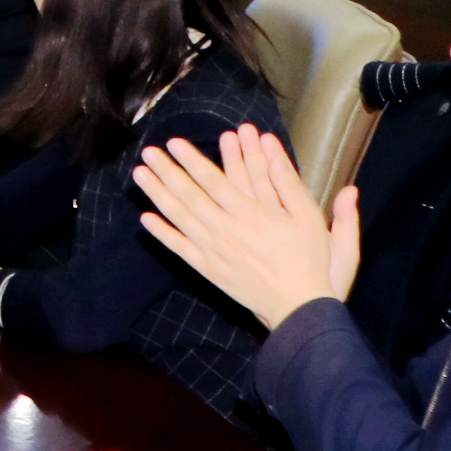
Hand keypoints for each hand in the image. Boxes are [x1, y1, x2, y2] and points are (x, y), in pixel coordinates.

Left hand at [133, 125, 355, 330]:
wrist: (300, 307)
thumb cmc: (308, 261)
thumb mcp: (310, 218)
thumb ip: (291, 184)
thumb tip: (277, 152)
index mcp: (251, 215)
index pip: (214, 181)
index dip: (193, 161)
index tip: (175, 143)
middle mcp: (227, 231)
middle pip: (190, 195)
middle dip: (168, 171)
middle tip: (148, 151)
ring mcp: (215, 252)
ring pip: (180, 218)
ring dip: (158, 194)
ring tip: (140, 174)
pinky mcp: (209, 270)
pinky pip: (181, 248)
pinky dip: (162, 234)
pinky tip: (146, 219)